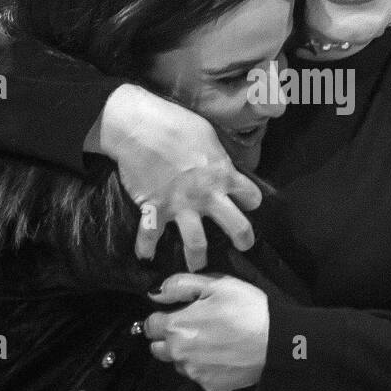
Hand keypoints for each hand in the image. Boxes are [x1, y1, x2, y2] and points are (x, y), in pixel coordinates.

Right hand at [97, 84, 261, 270]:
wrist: (140, 127)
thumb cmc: (176, 123)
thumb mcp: (209, 135)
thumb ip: (218, 156)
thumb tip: (223, 163)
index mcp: (223, 174)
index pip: (250, 195)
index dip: (251, 200)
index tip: (247, 203)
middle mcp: (207, 195)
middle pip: (236, 226)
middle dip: (243, 239)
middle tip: (243, 246)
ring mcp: (181, 206)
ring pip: (197, 243)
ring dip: (197, 258)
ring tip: (197, 266)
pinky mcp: (154, 209)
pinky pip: (149, 235)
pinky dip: (145, 247)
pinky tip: (144, 256)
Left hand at [144, 274, 269, 390]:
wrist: (277, 342)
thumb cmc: (248, 309)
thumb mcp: (216, 285)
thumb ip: (179, 286)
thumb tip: (155, 293)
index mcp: (177, 327)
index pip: (150, 325)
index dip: (162, 316)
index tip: (177, 313)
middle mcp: (179, 354)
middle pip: (158, 348)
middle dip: (169, 337)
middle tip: (193, 326)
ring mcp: (195, 373)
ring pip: (178, 363)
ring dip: (186, 353)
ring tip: (212, 340)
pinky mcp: (210, 386)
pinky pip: (198, 375)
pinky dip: (204, 366)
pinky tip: (222, 354)